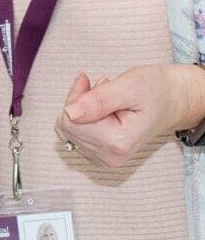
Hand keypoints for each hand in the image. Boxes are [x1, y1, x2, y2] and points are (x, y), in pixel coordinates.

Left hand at [55, 64, 204, 167]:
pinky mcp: (101, 155)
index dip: (76, 95)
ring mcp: (105, 159)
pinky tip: (101, 106)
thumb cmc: (155, 91)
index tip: (89, 80)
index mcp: (117, 143)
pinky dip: (84, 116)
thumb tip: (69, 112)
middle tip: (100, 86)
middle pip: (68, 125)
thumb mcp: (128, 86)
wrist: (172, 102)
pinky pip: (76, 134)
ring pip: (70, 129)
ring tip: (105, 96)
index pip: (70, 120)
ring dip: (83, 107)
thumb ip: (98, 100)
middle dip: (79, 100)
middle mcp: (109, 157)